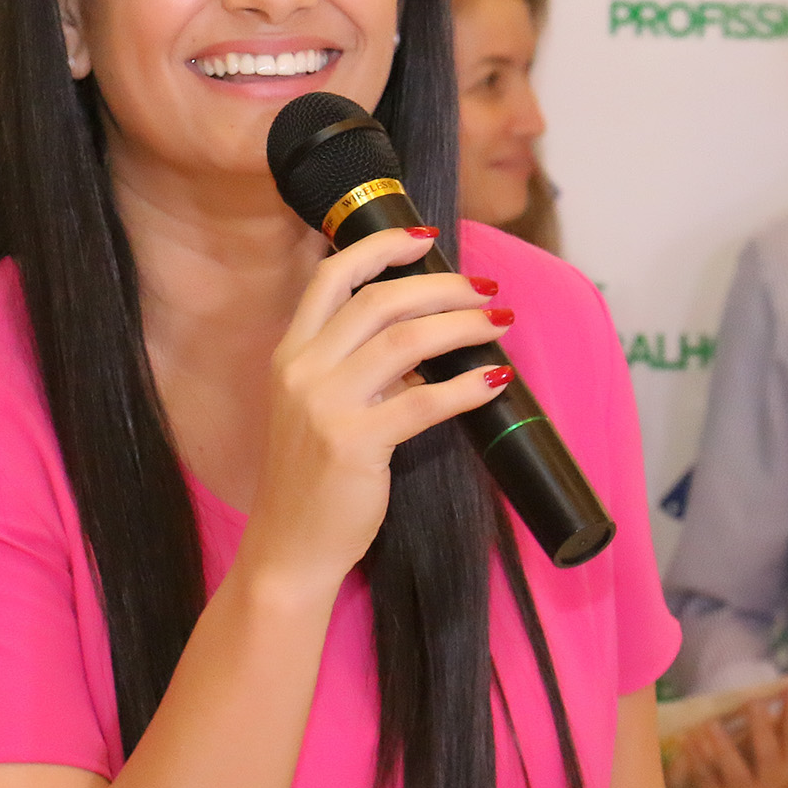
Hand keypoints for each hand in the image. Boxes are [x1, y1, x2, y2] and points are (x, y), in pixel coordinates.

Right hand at [240, 226, 513, 593]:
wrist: (289, 549)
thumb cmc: (311, 481)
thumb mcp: (316, 409)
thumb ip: (354, 369)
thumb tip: (423, 338)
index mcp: (289, 354)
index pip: (330, 277)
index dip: (380, 247)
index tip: (424, 238)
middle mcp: (301, 370)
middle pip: (380, 299)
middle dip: (442, 285)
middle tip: (486, 290)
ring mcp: (324, 405)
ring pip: (406, 339)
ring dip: (462, 325)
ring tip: (498, 323)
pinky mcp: (353, 444)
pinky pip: (425, 401)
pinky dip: (467, 385)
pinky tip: (494, 379)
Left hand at [663, 689, 787, 787]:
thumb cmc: (751, 755)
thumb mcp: (771, 735)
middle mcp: (770, 787)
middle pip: (769, 759)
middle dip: (762, 730)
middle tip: (752, 702)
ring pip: (736, 774)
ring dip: (723, 747)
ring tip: (709, 723)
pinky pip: (707, 782)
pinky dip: (697, 760)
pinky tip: (689, 740)